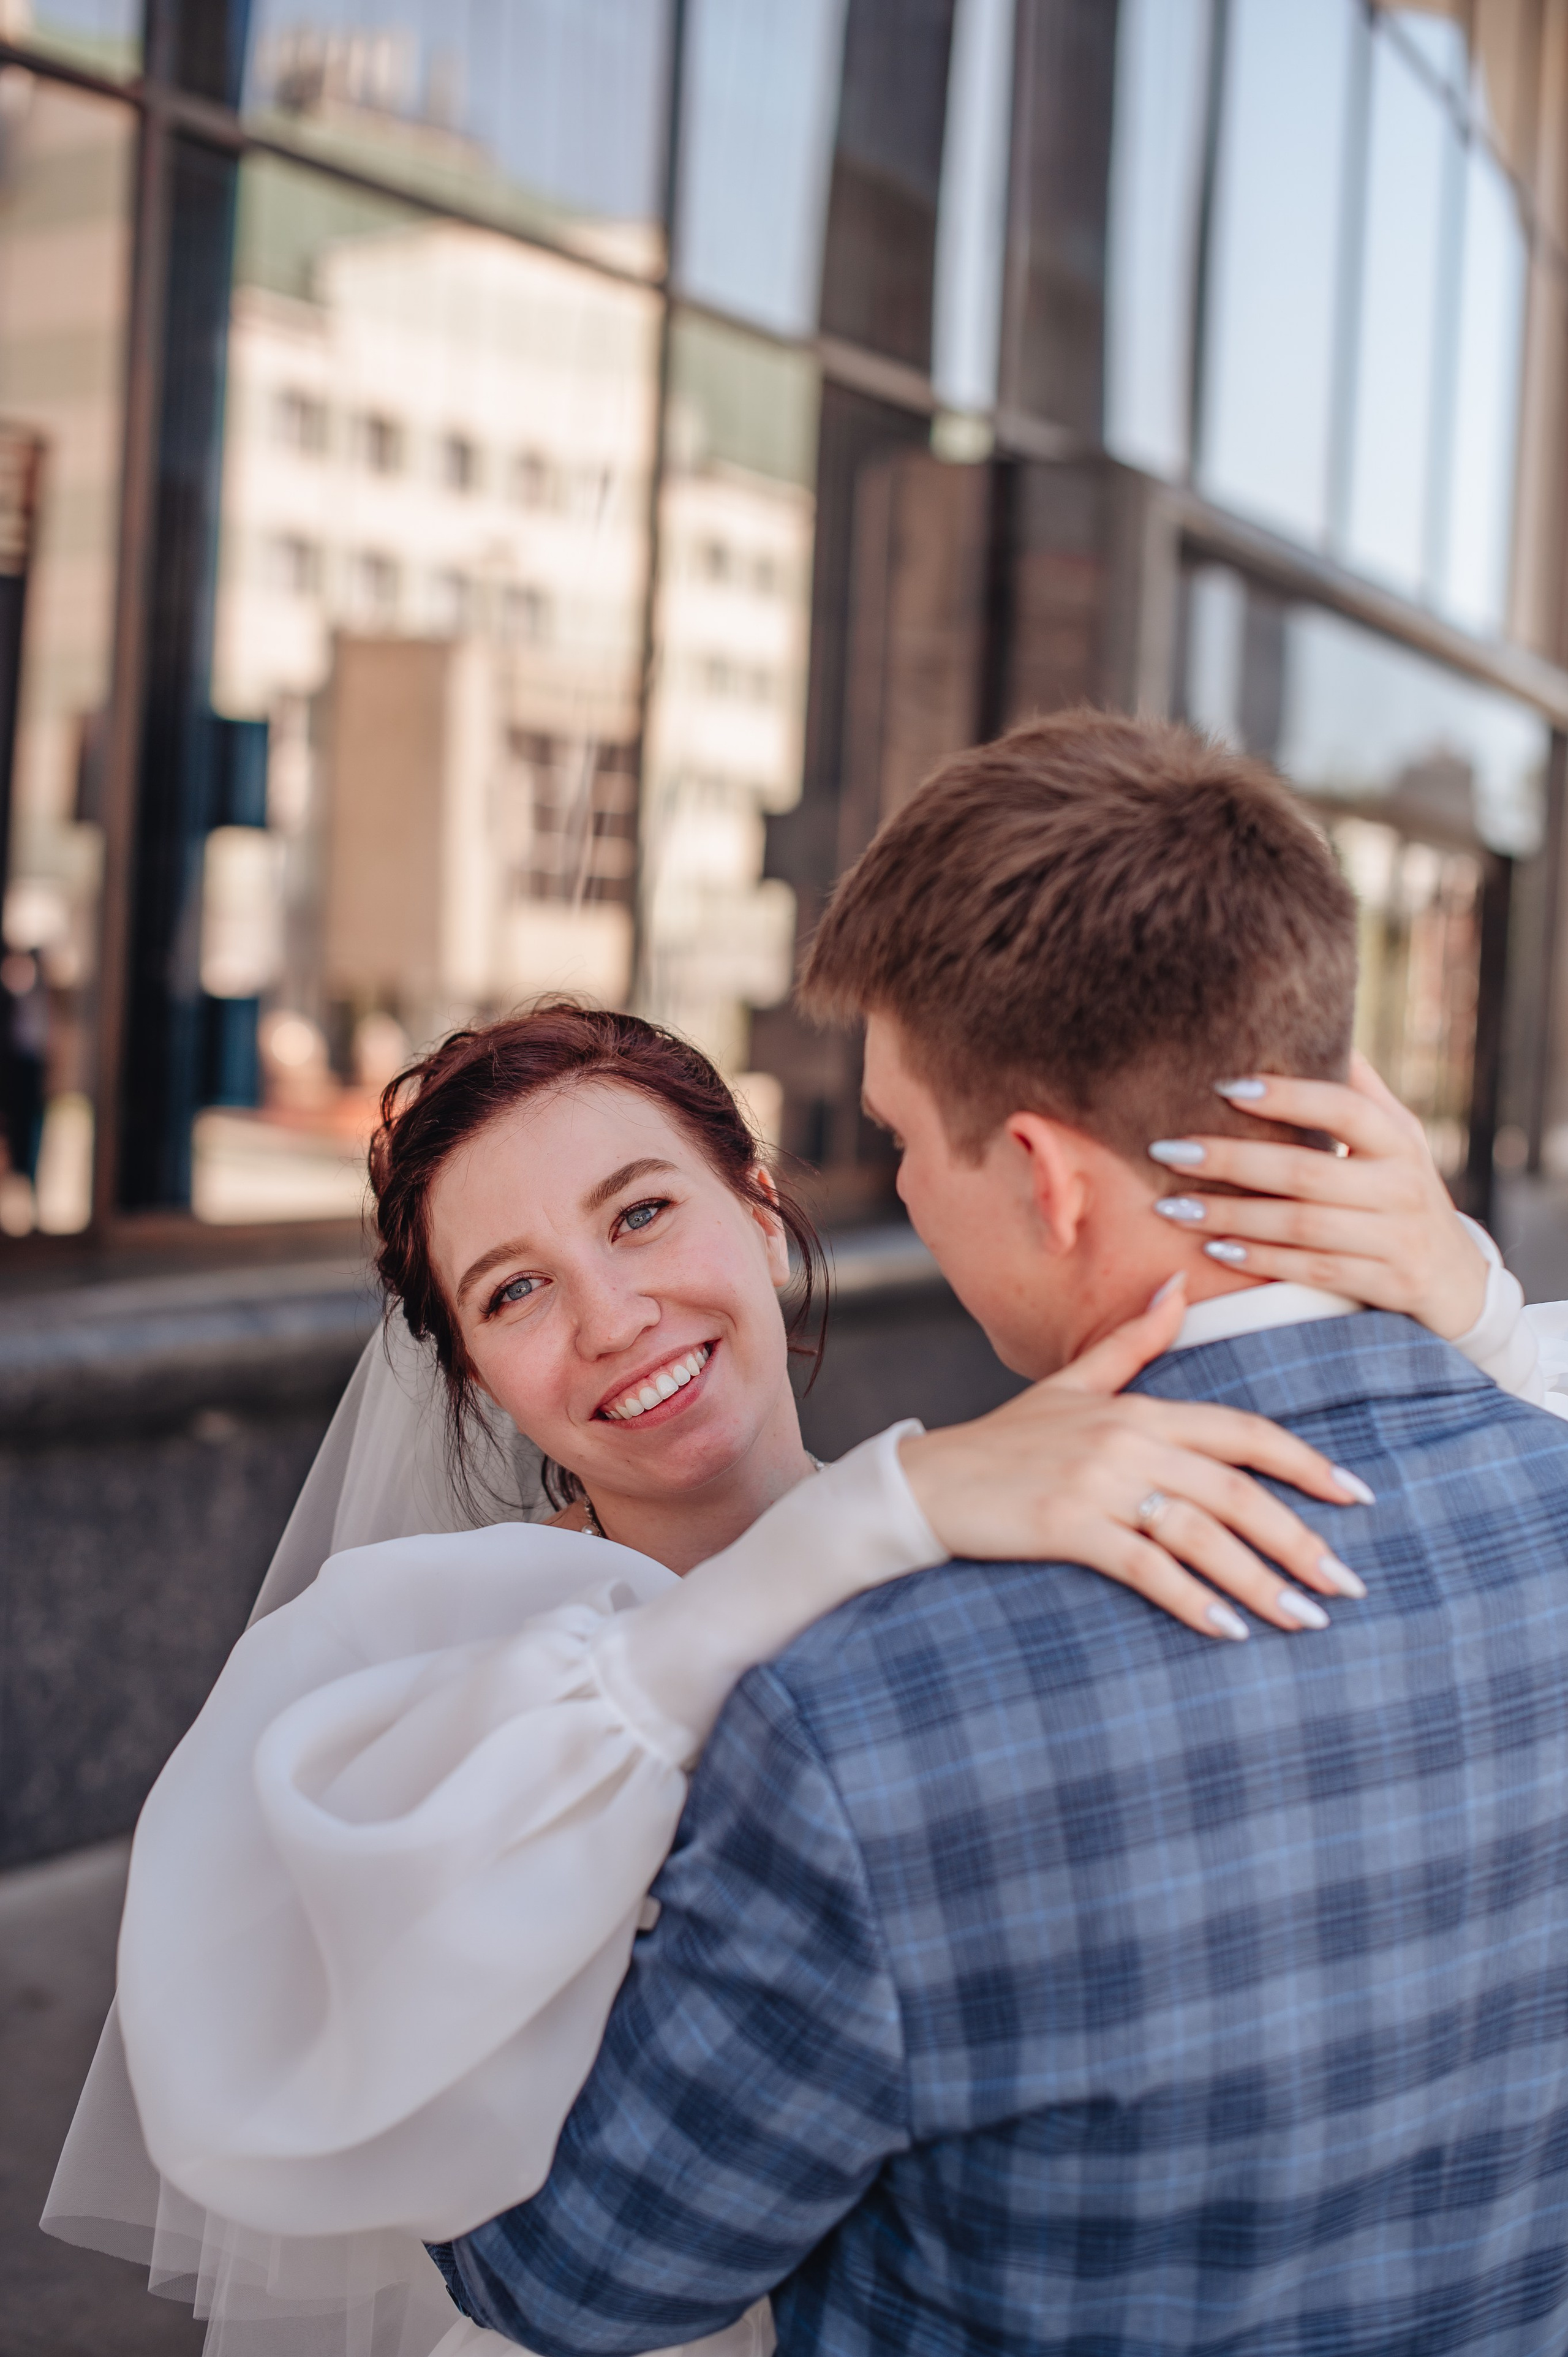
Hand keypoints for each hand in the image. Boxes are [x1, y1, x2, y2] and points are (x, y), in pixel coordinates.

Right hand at [899, 1277, 1370, 1641]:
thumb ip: (1133, 1343)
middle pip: (1235, 1491)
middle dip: (1299, 1539)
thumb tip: (1179, 1283)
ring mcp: (1096, 1484)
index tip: (1357, 1496)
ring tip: (1307, 1619)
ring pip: (1201, 1534)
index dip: (1306, 1463)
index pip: (1243, 1431)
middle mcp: (1127, 1441)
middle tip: (1349, 1583)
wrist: (926, 1482)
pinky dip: (1191, 1600)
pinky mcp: (1066, 1527)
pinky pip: (1145, 1568)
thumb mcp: (1071, 1385)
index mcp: (1139, 1409)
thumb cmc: (1002, 1442)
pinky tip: (1229, 1631)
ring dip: (1260, 1581)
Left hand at [1146, 1053, 1487, 1338]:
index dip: (1287, 1096)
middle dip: (1229, 1161)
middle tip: (1167, 1151)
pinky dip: (1259, 1260)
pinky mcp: (1382, 1283)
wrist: (1457, 1279)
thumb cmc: (1404, 1191)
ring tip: (1172, 1208)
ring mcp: (1393, 1239)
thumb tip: (1317, 1023)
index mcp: (1400, 1140)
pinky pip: (1309, 1271)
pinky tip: (1213, 1250)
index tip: (1224, 1086)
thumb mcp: (1398, 1138)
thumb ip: (1359, 1090)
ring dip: (1229, 1217)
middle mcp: (1400, 1187)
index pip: (1343, 1108)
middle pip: (1305, 1171)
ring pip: (1299, 1226)